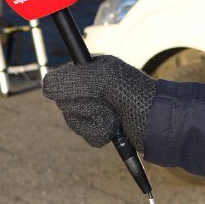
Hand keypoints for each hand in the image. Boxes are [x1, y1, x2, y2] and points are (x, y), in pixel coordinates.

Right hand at [41, 55, 155, 152]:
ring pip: (73, 120)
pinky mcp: (101, 127)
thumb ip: (73, 80)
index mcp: (92, 68)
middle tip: (107, 104)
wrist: (160, 125)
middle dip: (85, 107)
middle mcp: (91, 86)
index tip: (90, 92)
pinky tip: (114, 129)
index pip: (59, 78)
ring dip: (94, 122)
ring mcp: (95, 107)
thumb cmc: (136, 95)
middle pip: (64, 102)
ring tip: (114, 118)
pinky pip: (85, 135)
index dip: (70, 88)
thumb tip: (45, 86)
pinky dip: (98, 134)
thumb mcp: (105, 79)